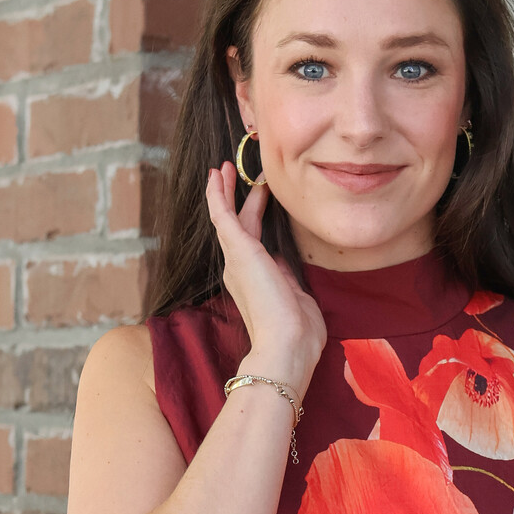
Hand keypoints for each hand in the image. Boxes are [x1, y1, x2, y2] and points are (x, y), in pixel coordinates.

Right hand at [204, 160, 326, 394]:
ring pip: (226, 218)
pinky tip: (216, 175)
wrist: (286, 345)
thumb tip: (284, 265)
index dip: (256, 220)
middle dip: (240, 199)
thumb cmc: (297, 333)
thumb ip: (289, 280)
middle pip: (240, 226)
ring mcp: (236, 259)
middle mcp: (240, 270)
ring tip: (223, 168)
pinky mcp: (237, 250)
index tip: (262, 201)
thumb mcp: (297, 299)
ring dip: (225, 191)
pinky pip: (222, 215)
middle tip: (238, 174)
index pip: (255, 244)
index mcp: (255, 282)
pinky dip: (217, 195)